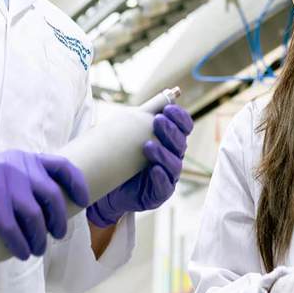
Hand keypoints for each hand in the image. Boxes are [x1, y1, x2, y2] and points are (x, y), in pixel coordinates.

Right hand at [0, 151, 89, 259]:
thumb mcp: (3, 169)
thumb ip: (24, 177)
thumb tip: (50, 203)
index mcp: (25, 158)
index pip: (61, 166)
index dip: (77, 184)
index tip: (84, 201)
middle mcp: (18, 168)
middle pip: (52, 196)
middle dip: (59, 220)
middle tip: (57, 235)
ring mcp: (3, 184)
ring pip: (34, 217)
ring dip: (40, 238)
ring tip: (38, 250)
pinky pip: (13, 230)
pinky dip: (21, 245)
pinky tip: (22, 253)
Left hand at [87, 104, 192, 226]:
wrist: (109, 187)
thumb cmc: (122, 158)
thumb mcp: (131, 135)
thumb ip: (143, 120)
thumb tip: (158, 98)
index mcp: (171, 141)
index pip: (184, 127)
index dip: (180, 117)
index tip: (168, 108)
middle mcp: (173, 158)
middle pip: (180, 143)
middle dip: (171, 131)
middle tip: (158, 121)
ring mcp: (168, 177)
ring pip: (174, 164)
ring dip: (163, 153)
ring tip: (148, 146)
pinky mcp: (160, 194)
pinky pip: (165, 186)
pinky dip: (160, 177)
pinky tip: (153, 169)